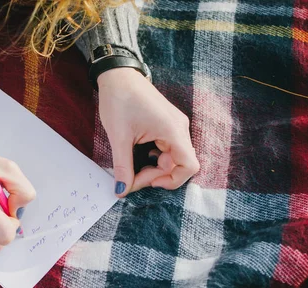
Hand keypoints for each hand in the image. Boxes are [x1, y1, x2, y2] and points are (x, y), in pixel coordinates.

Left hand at [97, 68, 198, 196]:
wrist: (117, 75)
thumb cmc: (119, 100)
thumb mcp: (118, 137)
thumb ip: (123, 167)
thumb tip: (121, 191)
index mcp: (173, 130)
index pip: (190, 166)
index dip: (172, 181)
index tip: (148, 182)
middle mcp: (179, 128)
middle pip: (178, 164)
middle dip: (156, 176)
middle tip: (130, 179)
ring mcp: (174, 126)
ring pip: (171, 158)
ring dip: (153, 168)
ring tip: (131, 168)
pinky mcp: (166, 125)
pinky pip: (166, 149)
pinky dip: (153, 158)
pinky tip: (137, 156)